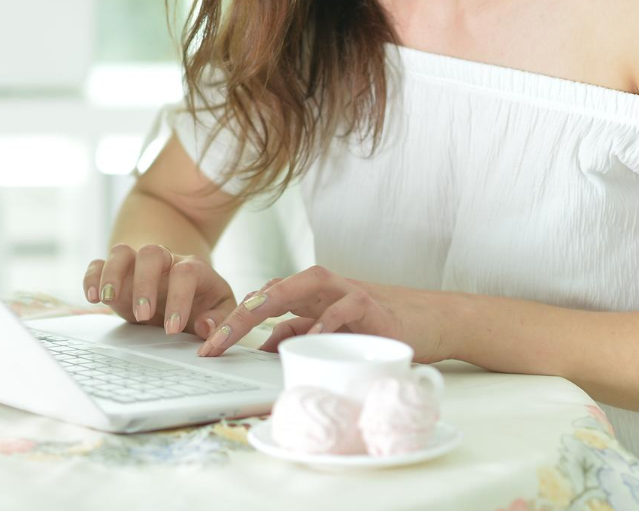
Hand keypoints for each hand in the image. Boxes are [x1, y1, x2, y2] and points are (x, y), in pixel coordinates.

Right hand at [82, 244, 237, 338]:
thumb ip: (220, 321)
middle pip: (151, 253)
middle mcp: (164, 261)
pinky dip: (92, 277)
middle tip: (143, 316)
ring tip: (108, 301)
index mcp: (193, 268)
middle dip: (144, 283)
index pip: (185, 273)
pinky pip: (99, 264)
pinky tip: (92, 298)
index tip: (172, 330)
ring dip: (112, 275)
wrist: (186, 298)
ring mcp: (138, 265)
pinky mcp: (118, 274)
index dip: (178, 299)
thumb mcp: (221, 313)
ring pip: (121, 252)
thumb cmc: (204, 306)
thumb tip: (204, 326)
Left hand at [195, 265, 450, 362]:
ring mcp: (345, 291)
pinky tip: (313, 333)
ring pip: (300, 288)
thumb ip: (297, 333)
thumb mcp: (330, 333)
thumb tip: (260, 348)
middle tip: (213, 343)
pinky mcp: (371, 303)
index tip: (207, 350)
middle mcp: (321, 287)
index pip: (260, 303)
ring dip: (270, 306)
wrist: (432, 322)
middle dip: (238, 317)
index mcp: (307, 296)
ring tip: (243, 326)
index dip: (231, 324)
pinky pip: (344, 307)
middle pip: (270, 293)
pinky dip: (327, 319)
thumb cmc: (376, 328)